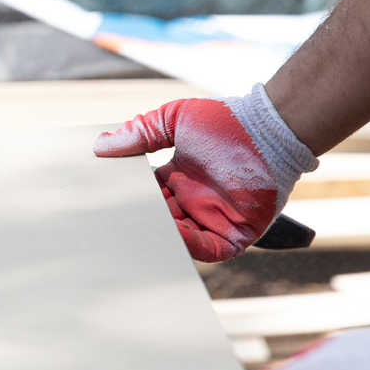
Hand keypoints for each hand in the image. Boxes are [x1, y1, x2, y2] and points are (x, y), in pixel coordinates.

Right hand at [94, 84, 316, 261]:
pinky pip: (207, 248)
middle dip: (140, 222)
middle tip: (113, 224)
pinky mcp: (235, 233)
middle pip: (160, 220)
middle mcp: (194, 201)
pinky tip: (170, 236)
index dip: (129, 199)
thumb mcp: (172, 120)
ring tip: (136, 232)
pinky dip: (187, 246)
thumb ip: (138, 133)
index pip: (147, 195)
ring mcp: (213, 218)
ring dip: (160, 236)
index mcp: (178, 178)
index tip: (106, 200)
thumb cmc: (227, 120)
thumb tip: (101, 145)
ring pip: (179, 239)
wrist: (268, 128)